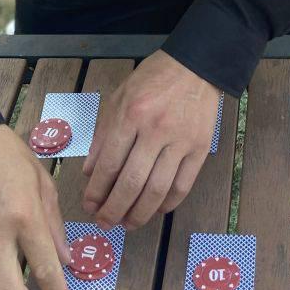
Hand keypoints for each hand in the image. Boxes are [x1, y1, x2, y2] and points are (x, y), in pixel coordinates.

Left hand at [82, 51, 219, 229]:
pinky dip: (168, 203)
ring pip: (157, 189)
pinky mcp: (200, 148)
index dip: (96, 191)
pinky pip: (183, 185)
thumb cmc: (152, 78)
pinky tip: (155, 210)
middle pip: (131, 182)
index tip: (89, 206)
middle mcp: (154, 130)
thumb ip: (102, 134)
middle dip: (114, 209)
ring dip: (140, 213)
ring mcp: (180, 141)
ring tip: (128, 223)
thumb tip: (89, 173)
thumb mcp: (118, 97)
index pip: (109, 164)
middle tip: (105, 223)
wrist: (196, 65)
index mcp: (130, 115)